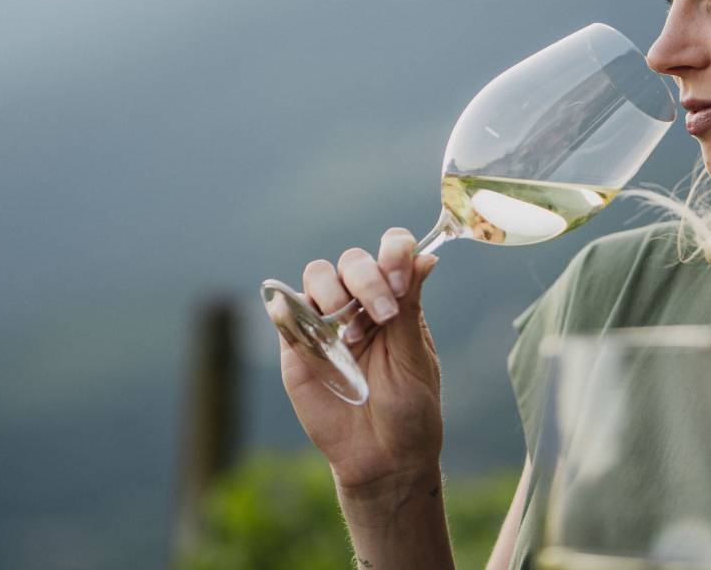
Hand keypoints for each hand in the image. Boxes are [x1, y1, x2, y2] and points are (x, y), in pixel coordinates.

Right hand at [271, 227, 442, 491]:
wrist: (380, 459)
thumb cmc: (408, 410)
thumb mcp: (414, 359)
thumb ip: (409, 308)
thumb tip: (427, 257)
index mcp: (395, 300)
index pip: (392, 251)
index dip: (394, 251)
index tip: (400, 280)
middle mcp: (359, 303)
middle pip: (353, 260)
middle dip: (367, 279)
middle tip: (382, 315)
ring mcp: (325, 320)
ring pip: (318, 274)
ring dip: (332, 292)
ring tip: (347, 332)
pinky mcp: (296, 344)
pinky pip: (283, 308)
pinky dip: (291, 308)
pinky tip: (315, 334)